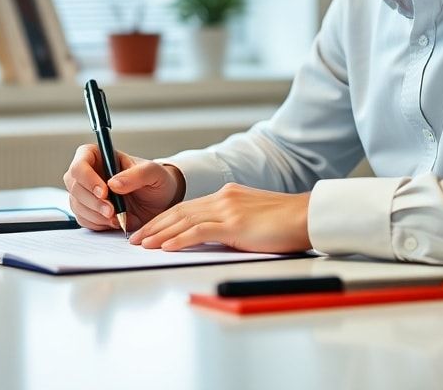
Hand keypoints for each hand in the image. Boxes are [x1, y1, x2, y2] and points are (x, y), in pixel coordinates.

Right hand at [62, 145, 184, 230]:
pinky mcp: (88, 210)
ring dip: (96, 215)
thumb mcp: (153, 173)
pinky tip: (114, 221)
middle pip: (74, 186)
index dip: (88, 178)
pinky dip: (97, 224)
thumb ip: (136, 175)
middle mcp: (88, 173)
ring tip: (118, 217)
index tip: (104, 192)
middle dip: (93, 201)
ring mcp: (86, 192)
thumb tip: (113, 183)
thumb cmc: (156, 180)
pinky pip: (83, 219)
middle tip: (112, 211)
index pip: (80, 163)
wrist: (160, 201)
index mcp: (99, 155)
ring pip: (76, 204)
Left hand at [128, 183, 311, 252]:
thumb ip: (230, 223)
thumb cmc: (286, 222)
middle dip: (154, 226)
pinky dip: (178, 239)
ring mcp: (228, 210)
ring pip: (184, 220)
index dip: (164, 219)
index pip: (187, 207)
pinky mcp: (235, 224)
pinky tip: (165, 246)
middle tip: (134, 238)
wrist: (308, 216)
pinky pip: (199, 232)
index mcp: (227, 196)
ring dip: (159, 234)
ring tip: (141, 244)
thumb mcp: (252, 218)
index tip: (148, 231)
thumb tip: (213, 237)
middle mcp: (223, 198)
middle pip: (179, 212)